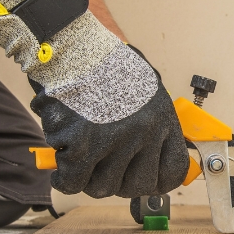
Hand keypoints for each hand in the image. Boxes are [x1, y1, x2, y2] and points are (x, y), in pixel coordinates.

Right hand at [0, 0, 187, 197]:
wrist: (71, 46)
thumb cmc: (102, 62)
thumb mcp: (144, 86)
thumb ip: (151, 119)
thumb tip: (152, 151)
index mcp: (162, 118)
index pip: (172, 171)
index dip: (155, 181)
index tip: (140, 179)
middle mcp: (144, 132)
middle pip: (136, 186)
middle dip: (118, 183)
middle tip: (103, 170)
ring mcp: (114, 141)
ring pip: (103, 188)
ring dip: (88, 178)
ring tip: (79, 160)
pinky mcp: (81, 145)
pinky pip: (73, 182)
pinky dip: (63, 178)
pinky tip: (60, 168)